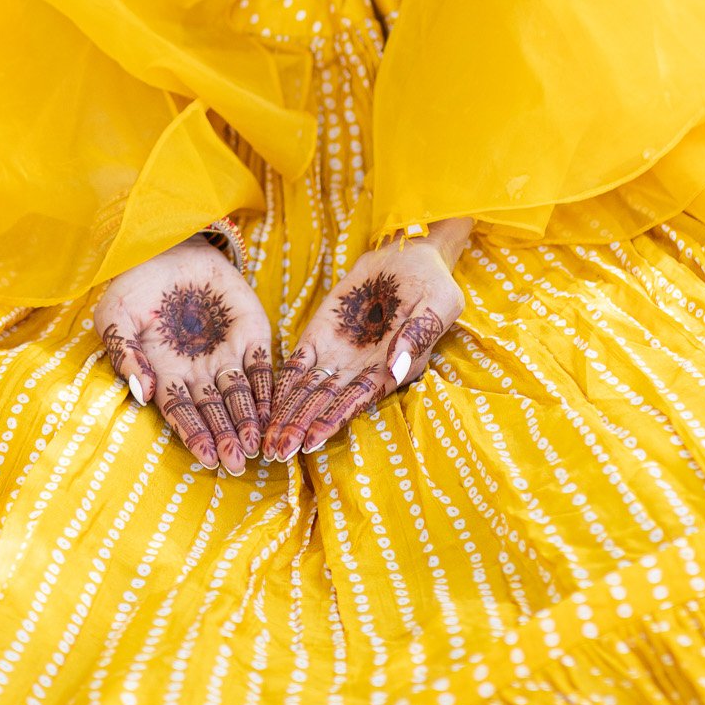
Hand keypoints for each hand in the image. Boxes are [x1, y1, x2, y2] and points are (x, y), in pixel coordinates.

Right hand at [92, 234, 273, 475]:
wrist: (170, 245)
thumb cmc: (136, 285)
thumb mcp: (117, 316)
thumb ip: (126, 354)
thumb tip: (142, 393)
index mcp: (166, 373)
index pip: (182, 411)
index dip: (194, 434)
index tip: (205, 458)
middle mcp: (199, 371)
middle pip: (214, 411)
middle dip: (226, 437)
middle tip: (238, 462)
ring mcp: (228, 353)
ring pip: (241, 395)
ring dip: (249, 419)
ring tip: (257, 444)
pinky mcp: (252, 332)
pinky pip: (264, 365)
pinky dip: (269, 387)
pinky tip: (275, 409)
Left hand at [263, 232, 464, 461]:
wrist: (406, 253)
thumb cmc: (430, 281)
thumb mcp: (436, 303)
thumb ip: (417, 334)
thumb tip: (397, 367)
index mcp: (390, 370)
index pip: (357, 401)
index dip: (333, 419)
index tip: (312, 440)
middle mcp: (361, 369)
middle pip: (326, 403)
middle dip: (302, 426)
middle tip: (277, 452)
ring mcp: (338, 354)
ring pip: (308, 390)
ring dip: (289, 413)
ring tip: (268, 440)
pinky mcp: (320, 335)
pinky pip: (298, 363)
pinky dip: (283, 382)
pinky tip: (267, 402)